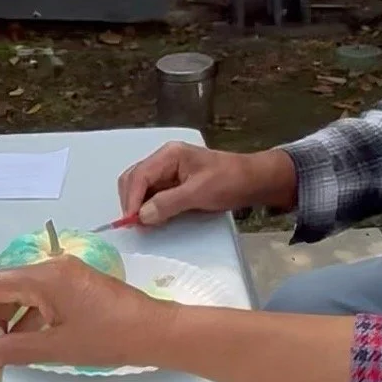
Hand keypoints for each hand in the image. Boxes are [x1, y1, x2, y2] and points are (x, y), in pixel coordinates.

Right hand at [0, 257, 166, 369]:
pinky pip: (40, 297)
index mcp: (43, 277)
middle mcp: (51, 268)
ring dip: (4, 316)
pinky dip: (25, 316)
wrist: (155, 331)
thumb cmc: (109, 337)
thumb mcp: (58, 347)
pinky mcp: (76, 286)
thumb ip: (15, 349)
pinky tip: (22, 340)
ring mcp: (65, 275)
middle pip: (3, 284)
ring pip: (21, 291)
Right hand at [118, 142, 297, 226]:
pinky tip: (152, 219)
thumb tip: (142, 216)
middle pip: (133, 179)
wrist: (251, 180)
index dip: (131, 200)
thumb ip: (168, 203)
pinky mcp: (172, 183)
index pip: (139, 176)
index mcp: (169, 155)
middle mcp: (164, 160)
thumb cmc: (229, 181)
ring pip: (139, 188)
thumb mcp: (199, 193)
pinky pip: (151, 195)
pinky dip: (148, 207)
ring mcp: (167, 171)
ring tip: (144, 224)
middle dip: (130, 202)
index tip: (131, 222)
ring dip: (138, 206)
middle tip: (135, 225)